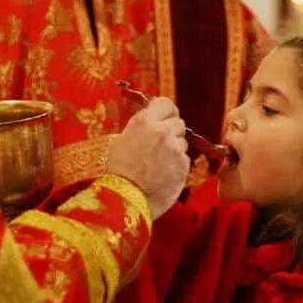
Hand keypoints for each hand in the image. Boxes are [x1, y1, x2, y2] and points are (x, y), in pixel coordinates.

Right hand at [107, 96, 189, 218]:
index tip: (164, 117)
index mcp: (144, 121)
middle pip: (178, 122)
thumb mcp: (122, 140)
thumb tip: (150, 121)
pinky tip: (163, 173)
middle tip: (160, 143)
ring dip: (174, 148)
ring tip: (158, 162)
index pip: (165, 103)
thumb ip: (140, 127)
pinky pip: (184, 159)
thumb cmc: (118, 171)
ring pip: (182, 142)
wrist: (126, 199)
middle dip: (171, 131)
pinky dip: (176, 165)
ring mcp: (175, 149)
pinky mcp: (183, 166)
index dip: (165, 111)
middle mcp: (162, 131)